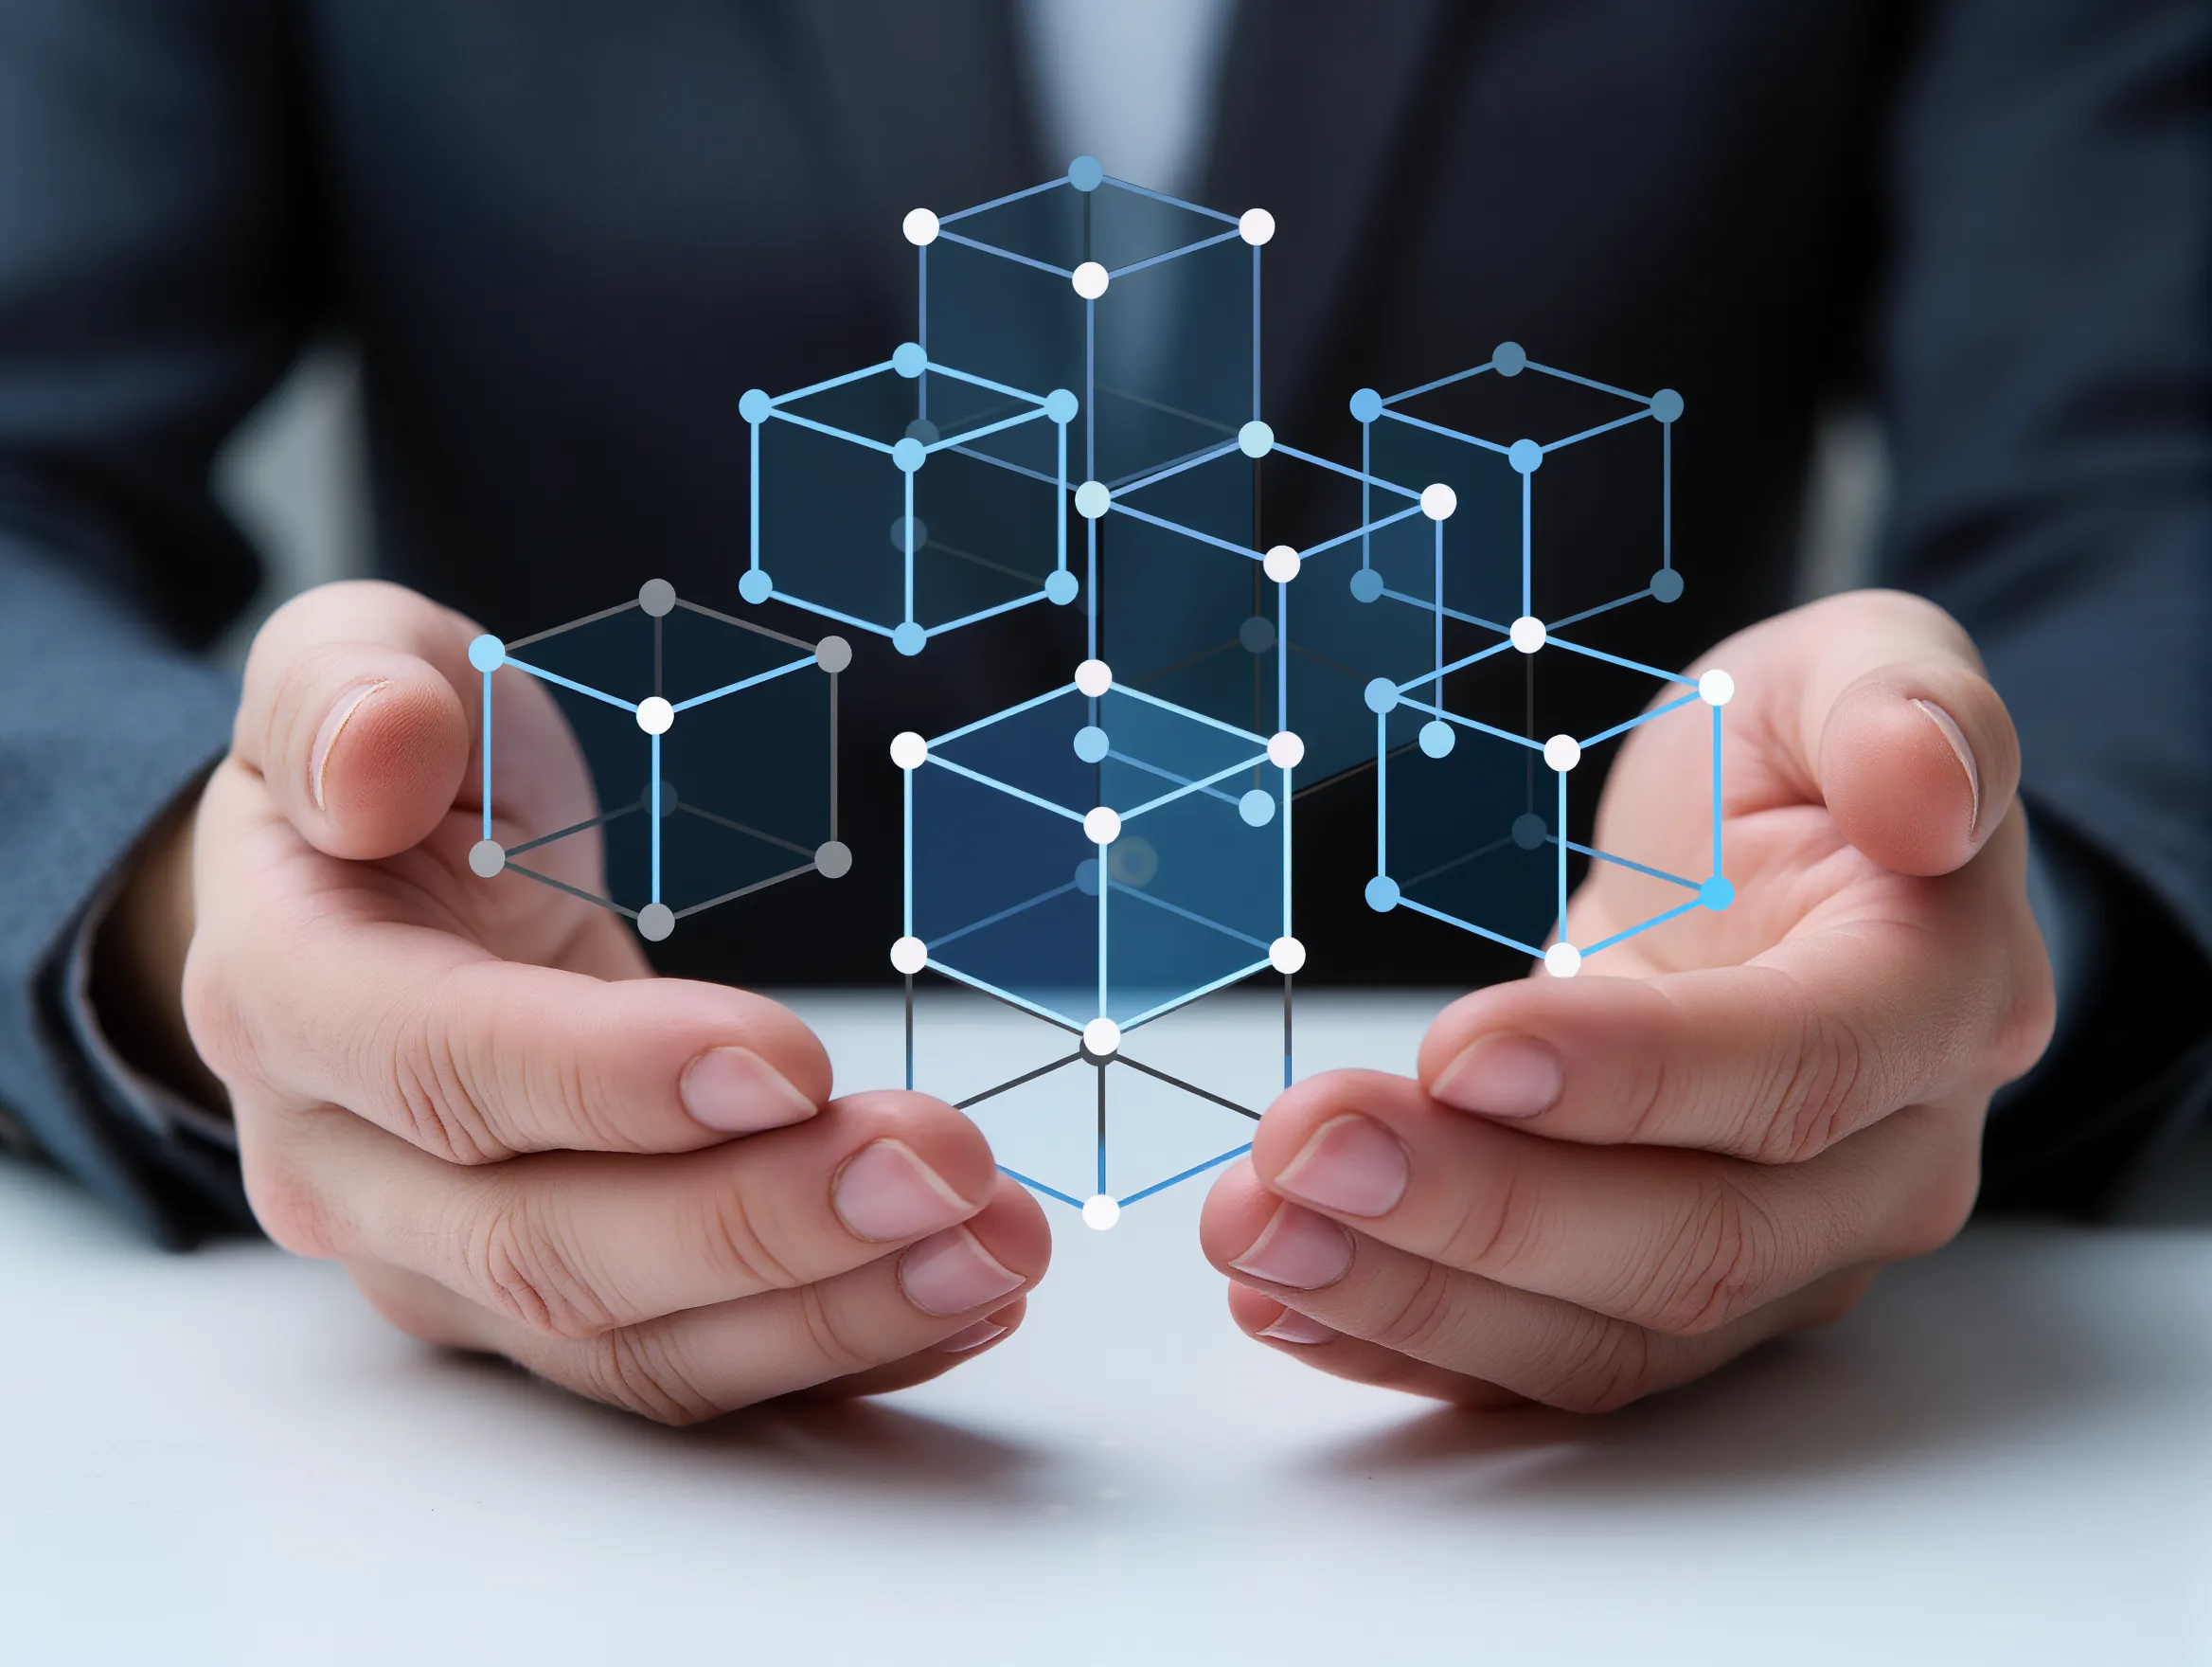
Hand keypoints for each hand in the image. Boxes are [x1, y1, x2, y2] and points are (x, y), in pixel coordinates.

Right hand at [160, 580, 1045, 1420]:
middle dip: (764, 1220)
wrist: (386, 901)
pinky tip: (961, 1305)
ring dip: (830, 1311)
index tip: (789, 1061)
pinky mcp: (544, 1313)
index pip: (439, 1068)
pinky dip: (834, 1353)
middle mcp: (342, 1167)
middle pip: (549, 1246)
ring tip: (992, 1250)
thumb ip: (349, 691)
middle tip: (941, 1166)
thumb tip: (377, 753)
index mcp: (287, 994)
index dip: (609, 1078)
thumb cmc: (409, 777)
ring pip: (629, 1343)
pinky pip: (687, 1371)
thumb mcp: (358, 666)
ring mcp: (441, 1264)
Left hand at [1202, 590, 2054, 1409]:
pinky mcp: (1682, 1300)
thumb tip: (1926, 791)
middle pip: (1693, 1237)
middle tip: (1301, 1146)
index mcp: (1940, 998)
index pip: (1799, 1070)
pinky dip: (1411, 1341)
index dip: (1631, 1073)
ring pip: (1611, 1330)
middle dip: (1481, 1206)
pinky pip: (1551, 1361)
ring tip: (1254, 1229)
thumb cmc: (1808, 762)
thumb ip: (1907, 706)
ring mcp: (1789, 1256)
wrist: (1788, 870)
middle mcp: (1886, 1164)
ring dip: (1414, 1293)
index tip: (1457, 1046)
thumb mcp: (1859, 667)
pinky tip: (1287, 1298)